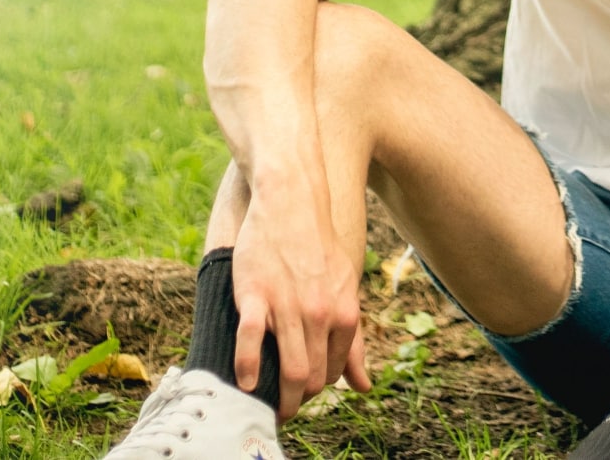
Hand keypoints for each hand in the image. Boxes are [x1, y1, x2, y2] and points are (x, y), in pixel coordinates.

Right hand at [231, 186, 370, 418]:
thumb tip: (363, 387)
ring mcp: (288, 306)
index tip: (304, 390)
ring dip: (279, 398)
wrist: (292, 202)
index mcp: (345, 312)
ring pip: (289, 368)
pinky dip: (248, 369)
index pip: (334, 371)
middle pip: (312, 377)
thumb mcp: (346, 289)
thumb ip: (353, 340)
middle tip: (283, 406)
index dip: (318, 387)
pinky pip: (251, 343)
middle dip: (298, 399)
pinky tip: (246, 383)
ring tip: (265, 407)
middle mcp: (321, 313)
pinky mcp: (255, 296)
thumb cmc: (319, 248)